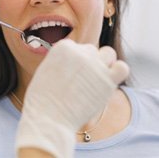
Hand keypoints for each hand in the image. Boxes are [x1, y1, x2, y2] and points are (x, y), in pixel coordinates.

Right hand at [15, 39, 128, 157]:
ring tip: (97, 78)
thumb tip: (73, 60)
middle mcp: (80, 52)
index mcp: (64, 47)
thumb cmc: (43, 99)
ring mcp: (95, 65)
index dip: (74, 61)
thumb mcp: (46, 70)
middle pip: (91, 51)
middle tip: (81, 81)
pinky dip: (118, 71)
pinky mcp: (108, 80)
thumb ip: (61, 60)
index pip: (76, 47)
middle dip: (87, 63)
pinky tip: (110, 80)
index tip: (70, 74)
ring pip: (108, 53)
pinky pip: (122, 68)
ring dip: (104, 63)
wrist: (49, 119)